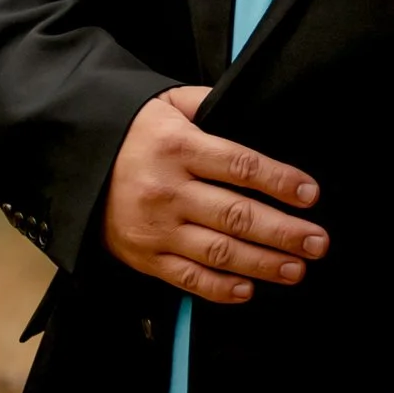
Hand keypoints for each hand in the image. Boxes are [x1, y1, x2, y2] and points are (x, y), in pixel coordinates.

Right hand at [101, 86, 325, 303]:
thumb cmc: (134, 130)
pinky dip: (219, 288)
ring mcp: (155, 228)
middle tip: (318, 243)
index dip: (279, 181)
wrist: (75, 160)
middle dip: (283, 232)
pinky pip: (186, 278)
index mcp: (178, 147)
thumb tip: (253, 105)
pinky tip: (248, 290)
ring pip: (217, 251)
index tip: (310, 194)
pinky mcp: (143, 257)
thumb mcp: (168, 102)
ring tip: (296, 269)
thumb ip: (209, 102)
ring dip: (262, 264)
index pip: (240, 166)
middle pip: (236, 215)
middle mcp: (168, 190)